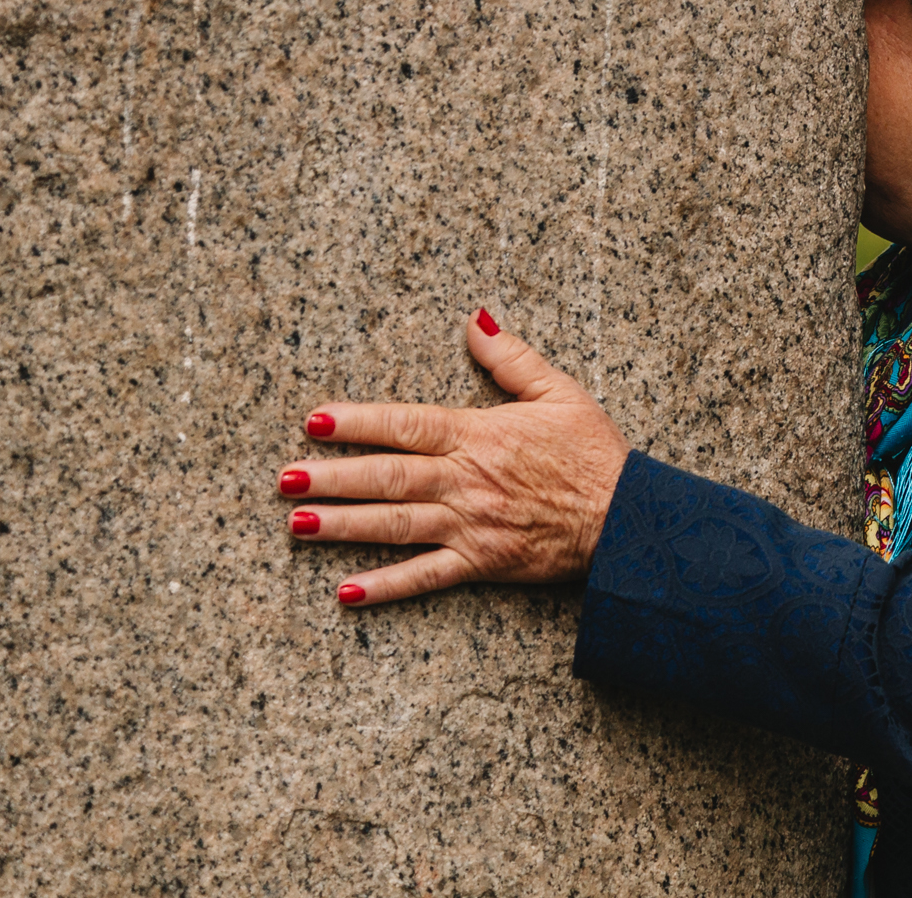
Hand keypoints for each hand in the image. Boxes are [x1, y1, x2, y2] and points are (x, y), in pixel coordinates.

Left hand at [279, 310, 632, 607]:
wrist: (627, 517)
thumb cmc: (594, 452)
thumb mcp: (559, 390)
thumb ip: (510, 357)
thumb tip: (474, 319)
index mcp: (479, 435)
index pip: (406, 425)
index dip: (358, 422)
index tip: (315, 420)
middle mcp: (466, 481)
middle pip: (388, 477)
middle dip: (332, 476)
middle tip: (284, 478)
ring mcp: (470, 525)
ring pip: (395, 524)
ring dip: (343, 525)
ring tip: (296, 523)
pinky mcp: (481, 562)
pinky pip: (426, 577)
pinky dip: (386, 586)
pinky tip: (346, 592)